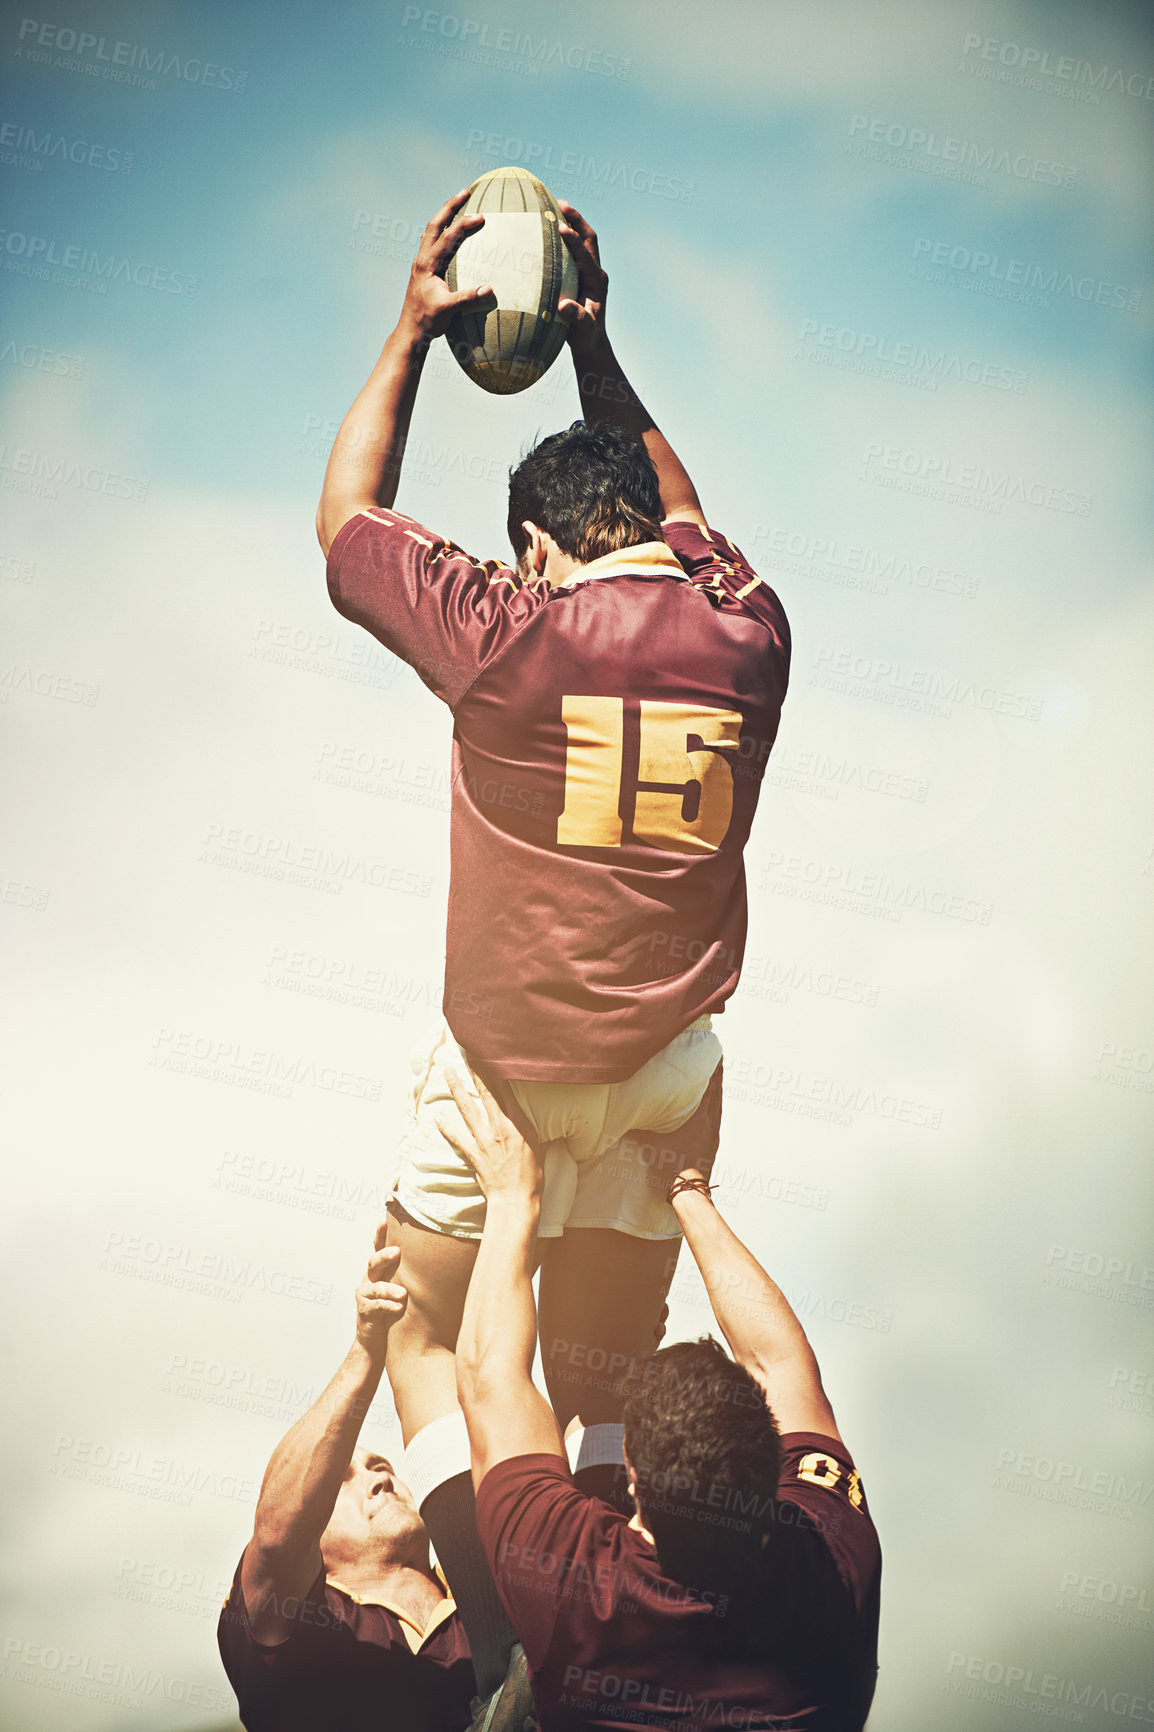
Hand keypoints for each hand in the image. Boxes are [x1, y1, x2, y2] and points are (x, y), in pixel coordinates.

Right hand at [354, 1224, 407, 1359]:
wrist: (377, 1342)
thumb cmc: (397, 1310)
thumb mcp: (405, 1287)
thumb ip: (415, 1272)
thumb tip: (447, 1255)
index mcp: (381, 1269)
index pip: (379, 1247)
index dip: (381, 1233)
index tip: (385, 1219)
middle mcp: (371, 1278)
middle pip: (374, 1261)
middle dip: (384, 1255)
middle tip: (397, 1251)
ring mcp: (366, 1295)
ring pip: (375, 1287)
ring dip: (389, 1288)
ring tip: (403, 1293)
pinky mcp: (365, 1312)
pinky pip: (375, 1307)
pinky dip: (387, 1306)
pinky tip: (398, 1308)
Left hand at [399, 189, 493, 340]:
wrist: (410, 332)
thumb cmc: (427, 321)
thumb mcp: (448, 310)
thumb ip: (467, 298)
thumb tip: (489, 289)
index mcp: (426, 265)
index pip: (447, 237)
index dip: (464, 225)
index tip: (481, 216)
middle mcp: (421, 259)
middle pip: (434, 224)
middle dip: (450, 207)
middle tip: (465, 192)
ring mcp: (420, 264)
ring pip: (431, 231)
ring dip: (444, 216)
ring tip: (457, 205)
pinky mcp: (423, 270)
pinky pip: (432, 243)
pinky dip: (441, 232)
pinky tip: (448, 233)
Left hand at [438, 1066, 542, 1202]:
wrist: (516, 1198)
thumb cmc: (532, 1175)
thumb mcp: (538, 1145)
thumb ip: (528, 1127)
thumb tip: (526, 1116)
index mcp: (518, 1123)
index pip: (505, 1091)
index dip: (495, 1072)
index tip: (488, 1057)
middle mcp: (499, 1127)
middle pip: (485, 1093)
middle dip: (474, 1072)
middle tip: (464, 1055)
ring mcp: (484, 1139)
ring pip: (467, 1108)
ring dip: (457, 1089)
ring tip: (448, 1074)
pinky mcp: (473, 1152)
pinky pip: (456, 1135)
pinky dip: (446, 1126)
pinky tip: (438, 1116)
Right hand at [557, 201, 608, 357]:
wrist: (591, 341)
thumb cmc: (585, 337)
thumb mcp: (582, 330)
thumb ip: (576, 318)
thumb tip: (563, 306)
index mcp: (597, 281)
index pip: (586, 255)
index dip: (574, 241)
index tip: (561, 227)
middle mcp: (595, 271)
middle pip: (589, 238)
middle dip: (577, 219)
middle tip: (561, 203)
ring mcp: (589, 270)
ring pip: (584, 239)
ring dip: (573, 221)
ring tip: (556, 205)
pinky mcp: (581, 272)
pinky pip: (575, 248)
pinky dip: (566, 234)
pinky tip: (550, 226)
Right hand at [642, 1060, 723, 1192]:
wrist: (686, 1188)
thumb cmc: (667, 1162)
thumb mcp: (649, 1137)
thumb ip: (643, 1119)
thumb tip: (629, 1105)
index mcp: (694, 1115)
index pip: (705, 1086)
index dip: (709, 1068)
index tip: (712, 1053)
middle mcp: (707, 1121)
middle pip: (715, 1091)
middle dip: (716, 1073)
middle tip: (717, 1056)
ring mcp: (712, 1132)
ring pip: (717, 1104)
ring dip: (718, 1087)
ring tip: (717, 1074)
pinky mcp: (713, 1142)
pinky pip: (716, 1116)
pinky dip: (716, 1104)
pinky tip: (714, 1103)